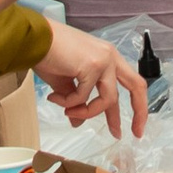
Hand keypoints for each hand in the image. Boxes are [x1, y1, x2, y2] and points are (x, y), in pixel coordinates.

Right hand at [38, 20, 146, 139]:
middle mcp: (111, 56)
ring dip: (86, 112)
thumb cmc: (48, 54)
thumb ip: (76, 100)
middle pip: (137, 86)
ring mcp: (104, 60)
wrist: (34, 39)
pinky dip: (69, 103)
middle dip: (138, 113)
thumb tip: (77, 121)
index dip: (136, 105)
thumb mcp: (66, 81)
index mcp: (108, 58)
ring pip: (108, 99)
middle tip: (125, 133)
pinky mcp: (92, 65)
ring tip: (67, 112)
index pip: (131, 83)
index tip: (133, 126)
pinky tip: (54, 97)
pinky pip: (84, 97)